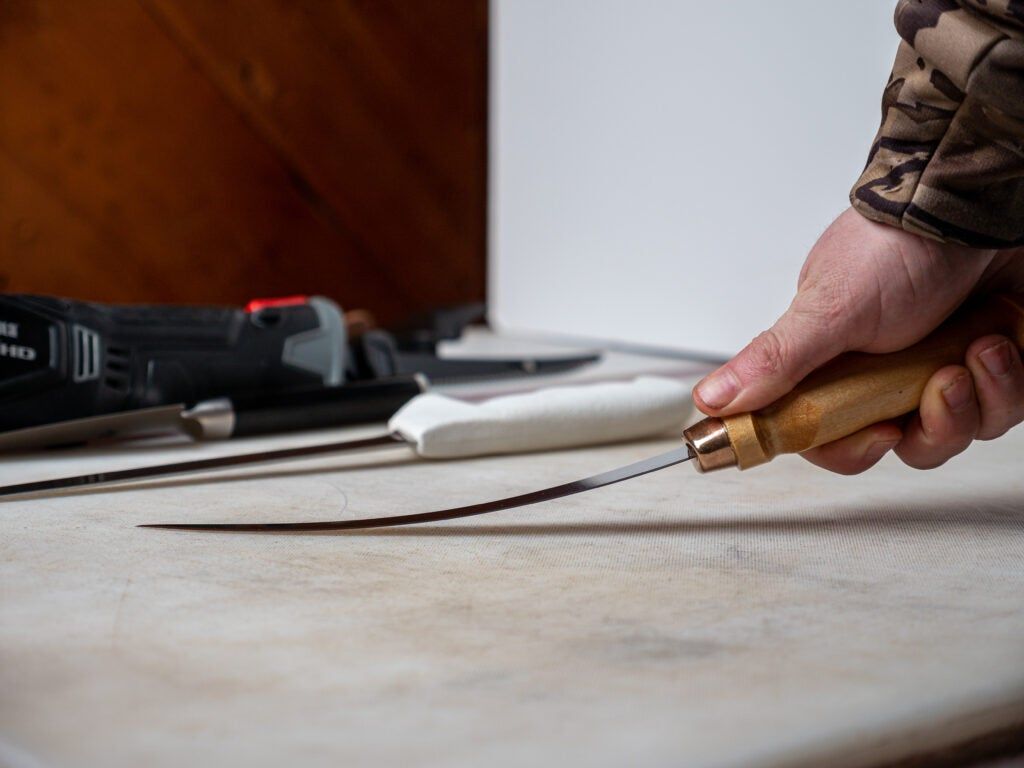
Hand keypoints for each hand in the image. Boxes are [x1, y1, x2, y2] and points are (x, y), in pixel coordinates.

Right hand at [693, 208, 1023, 473]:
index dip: (851, 448)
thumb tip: (709, 399)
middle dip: (930, 426)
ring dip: (976, 400)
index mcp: (833, 367)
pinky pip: (1003, 409)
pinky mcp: (990, 368)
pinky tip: (998, 344)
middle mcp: (886, 374)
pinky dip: (1007, 383)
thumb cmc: (898, 247)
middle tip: (936, 383)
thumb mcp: (828, 310)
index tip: (875, 437)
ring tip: (975, 349)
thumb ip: (774, 363)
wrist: (975, 207)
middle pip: (902, 446)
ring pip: (959, 432)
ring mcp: (940, 370)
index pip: (828, 437)